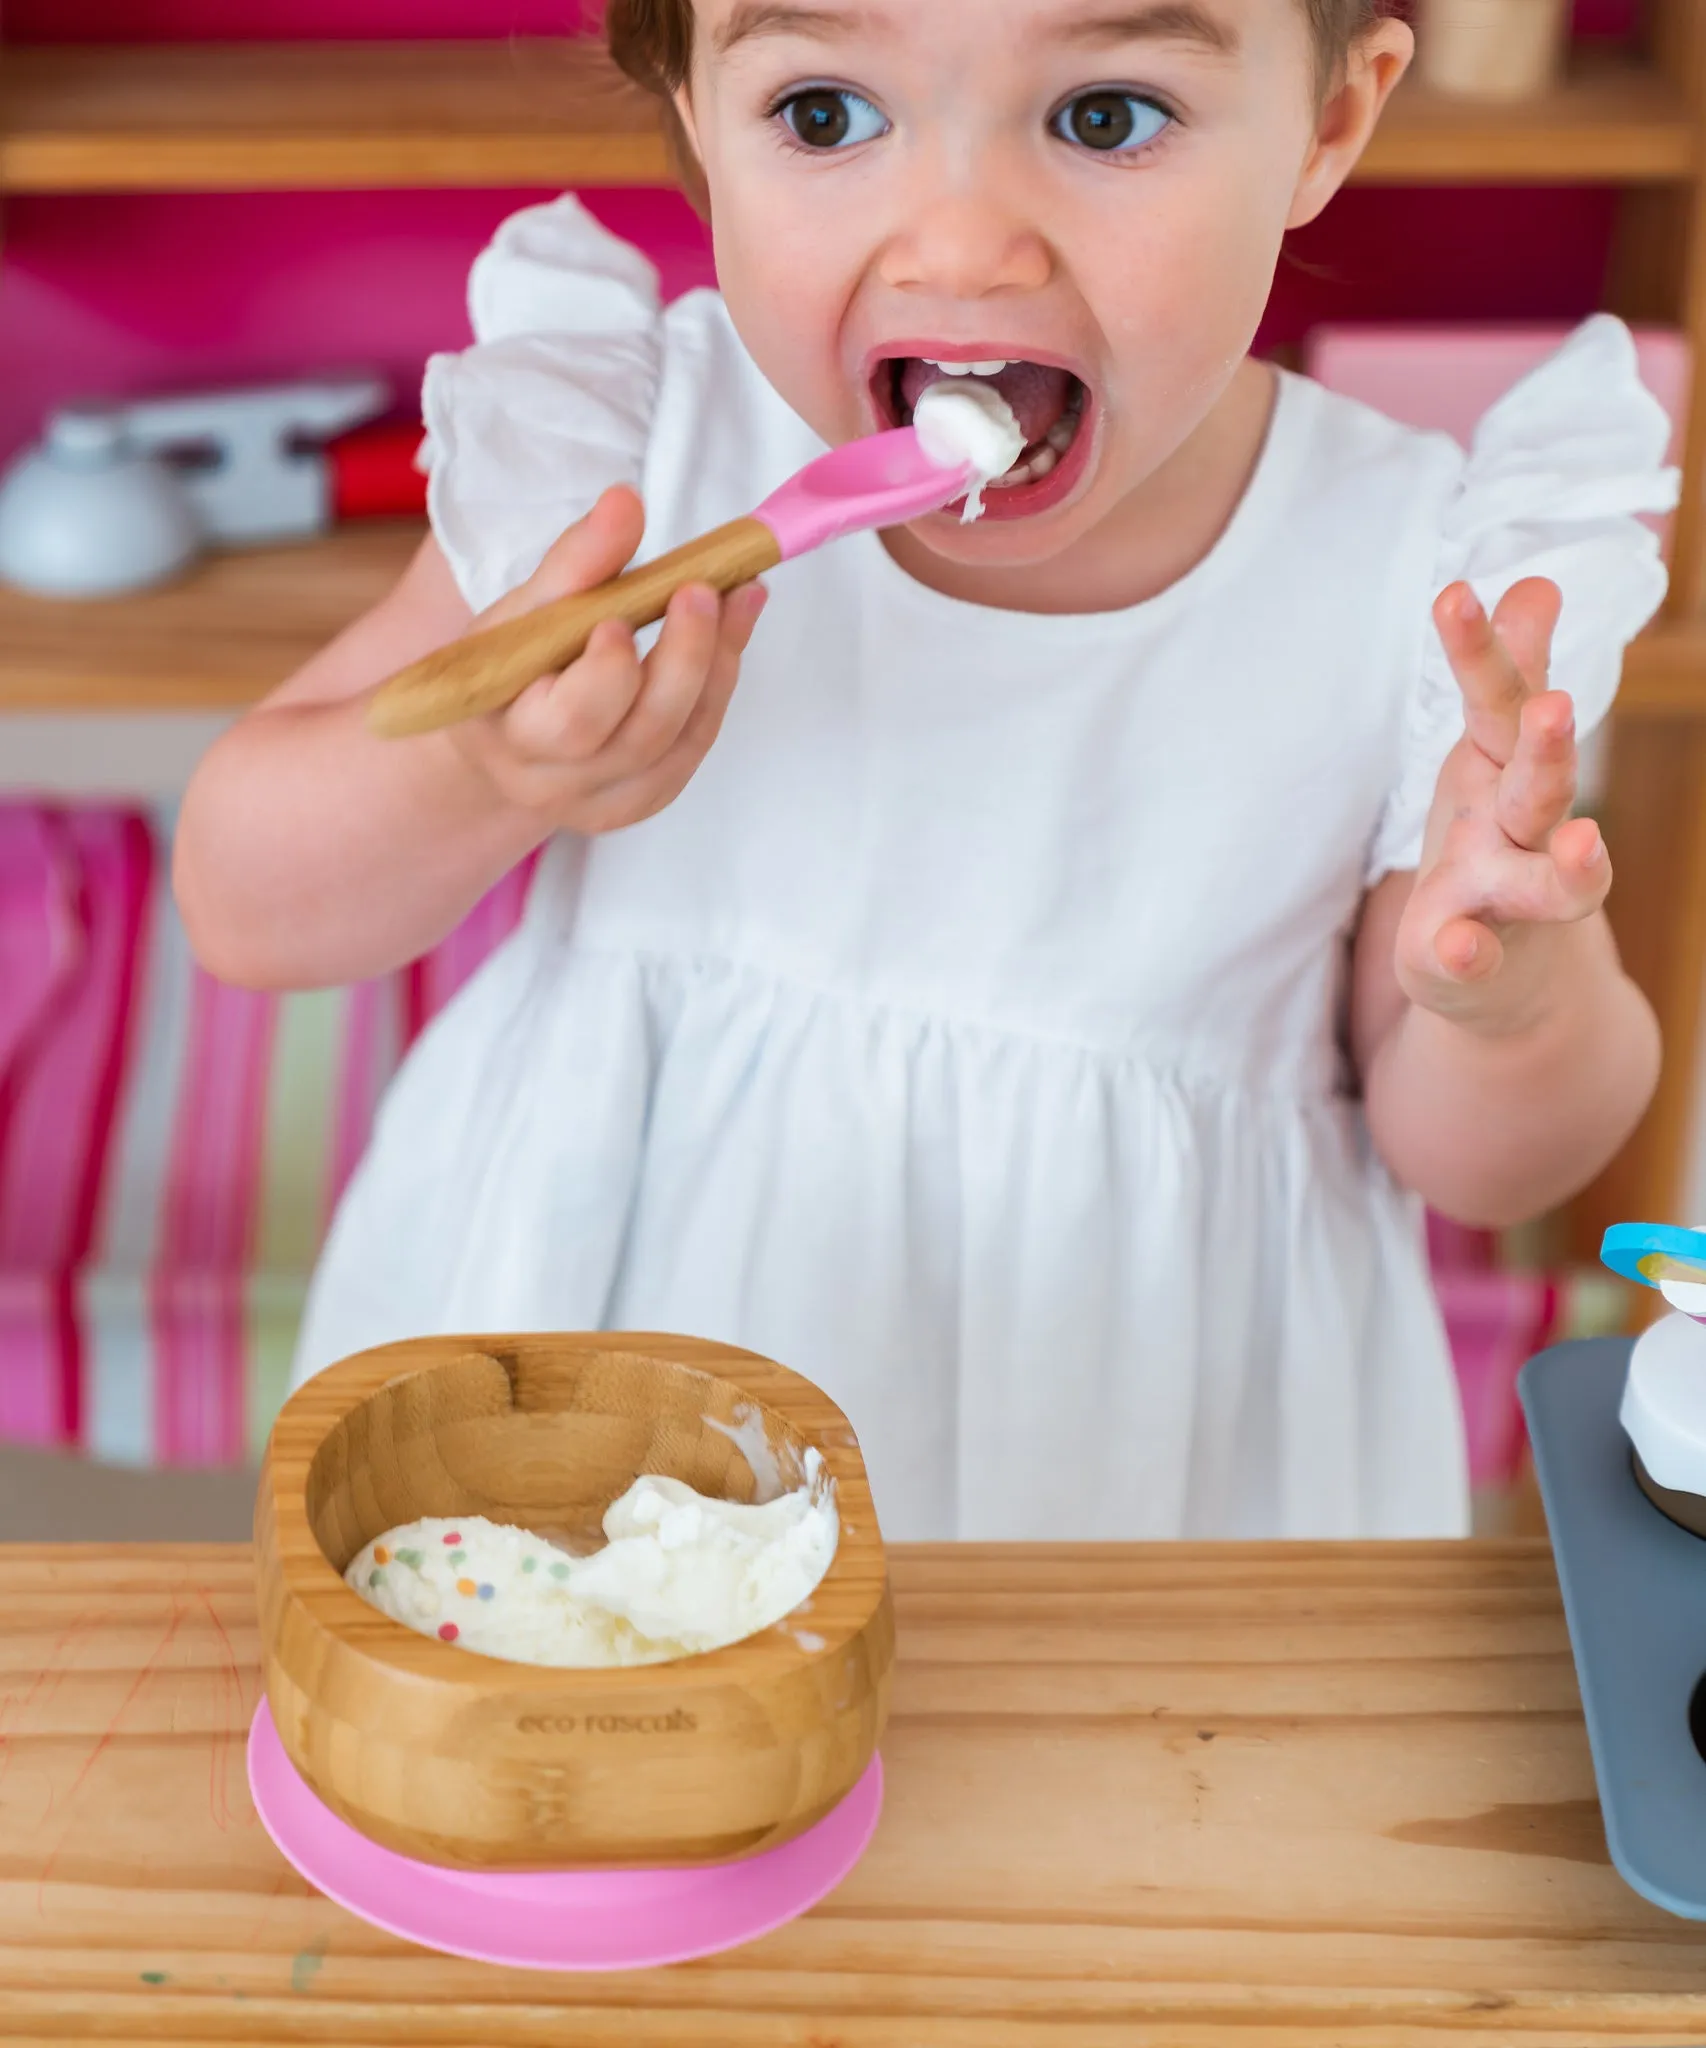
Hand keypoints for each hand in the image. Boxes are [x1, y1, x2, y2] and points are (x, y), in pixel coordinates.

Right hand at [440, 485, 766, 833]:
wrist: (506, 736)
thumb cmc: (509, 665)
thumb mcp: (522, 611)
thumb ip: (574, 563)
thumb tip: (626, 501)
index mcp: (512, 736)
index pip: (572, 721)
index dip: (608, 674)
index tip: (622, 618)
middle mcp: (558, 783)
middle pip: (642, 734)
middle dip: (683, 659)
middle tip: (705, 589)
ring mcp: (607, 801)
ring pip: (681, 741)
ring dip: (717, 664)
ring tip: (740, 595)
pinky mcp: (645, 798)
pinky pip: (693, 747)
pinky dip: (718, 686)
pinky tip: (731, 632)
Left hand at [1394, 577, 1609, 1034]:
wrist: (1511, 982)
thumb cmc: (1497, 847)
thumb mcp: (1493, 758)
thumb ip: (1513, 674)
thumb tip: (1533, 582)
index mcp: (1508, 772)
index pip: (1499, 702)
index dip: (1479, 650)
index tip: (1455, 593)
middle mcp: (1517, 832)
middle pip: (1539, 787)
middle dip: (1548, 750)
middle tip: (1554, 709)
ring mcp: (1501, 899)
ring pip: (1537, 878)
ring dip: (1566, 864)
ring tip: (1585, 843)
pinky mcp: (1464, 960)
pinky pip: (1467, 957)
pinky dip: (1467, 952)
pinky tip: (1457, 945)